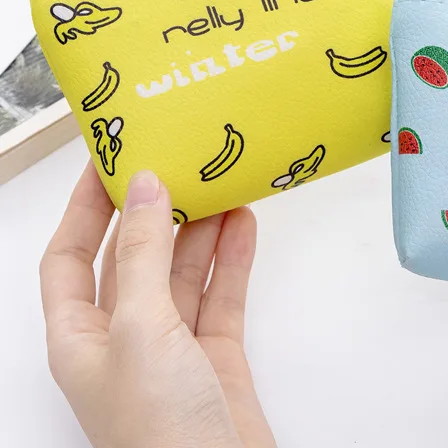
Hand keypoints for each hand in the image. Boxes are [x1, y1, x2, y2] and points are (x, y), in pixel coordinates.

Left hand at [40, 162, 275, 447]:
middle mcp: (122, 337)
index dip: (85, 207)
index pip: (70, 256)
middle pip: (132, 257)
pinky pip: (220, 293)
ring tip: (220, 183)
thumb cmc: (158, 427)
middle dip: (153, 211)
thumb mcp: (139, 328)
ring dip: (201, 229)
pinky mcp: (215, 354)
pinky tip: (244, 225)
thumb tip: (146, 187)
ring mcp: (171, 345)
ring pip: (182, 271)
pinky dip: (232, 258)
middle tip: (177, 162)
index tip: (110, 159)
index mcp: (81, 336)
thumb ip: (143, 254)